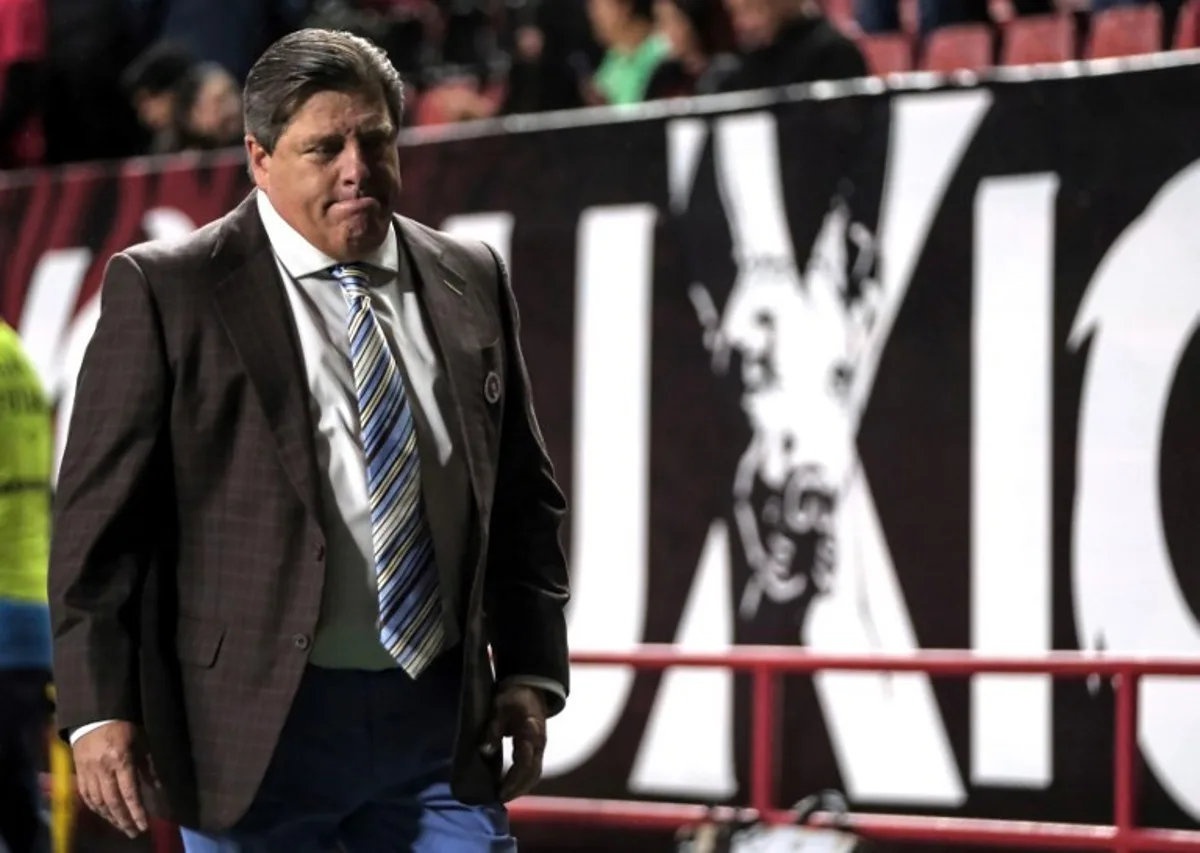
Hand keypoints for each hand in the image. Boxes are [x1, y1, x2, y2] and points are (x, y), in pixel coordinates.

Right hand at [72, 721, 158, 837]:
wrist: (94, 716)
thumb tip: (156, 787)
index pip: (129, 792)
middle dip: (124, 820)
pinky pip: (86, 796)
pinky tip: (105, 814)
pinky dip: (96, 808)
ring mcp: (88, 772)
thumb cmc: (123, 726)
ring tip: (122, 826)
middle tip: (133, 832)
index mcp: (120, 760)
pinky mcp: (79, 772)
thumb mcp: (141, 741)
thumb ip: (147, 765)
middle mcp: (102, 769)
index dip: (137, 811)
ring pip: (98, 802)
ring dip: (110, 817)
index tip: (144, 825)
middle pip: (113, 802)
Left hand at [480, 684, 547, 801]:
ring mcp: (540, 746)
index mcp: (530, 733)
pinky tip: (513, 784)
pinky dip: (525, 779)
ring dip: (522, 786)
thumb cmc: (512, 698)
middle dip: (517, 789)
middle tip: (501, 799)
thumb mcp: (499, 709)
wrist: (530, 687)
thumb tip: (485, 752)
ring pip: (535, 773)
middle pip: (532, 773)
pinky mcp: (538, 747)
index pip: (523, 763)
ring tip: (506, 795)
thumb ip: (493, 730)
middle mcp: (539, 743)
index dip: (513, 780)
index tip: (500, 792)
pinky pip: (534, 768)